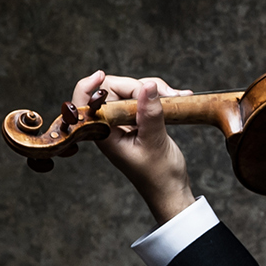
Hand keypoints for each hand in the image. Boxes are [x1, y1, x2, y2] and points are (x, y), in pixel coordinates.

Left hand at [72, 70, 196, 222]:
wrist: (171, 190)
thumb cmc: (159, 175)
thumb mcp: (155, 142)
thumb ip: (149, 113)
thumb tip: (148, 85)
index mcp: (105, 133)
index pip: (86, 102)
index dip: (90, 86)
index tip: (101, 75)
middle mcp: (111, 126)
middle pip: (113, 90)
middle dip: (138, 86)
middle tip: (165, 94)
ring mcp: (125, 123)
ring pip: (132, 92)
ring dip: (154, 90)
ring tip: (176, 98)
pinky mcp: (139, 122)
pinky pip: (144, 101)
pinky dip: (160, 96)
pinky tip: (178, 98)